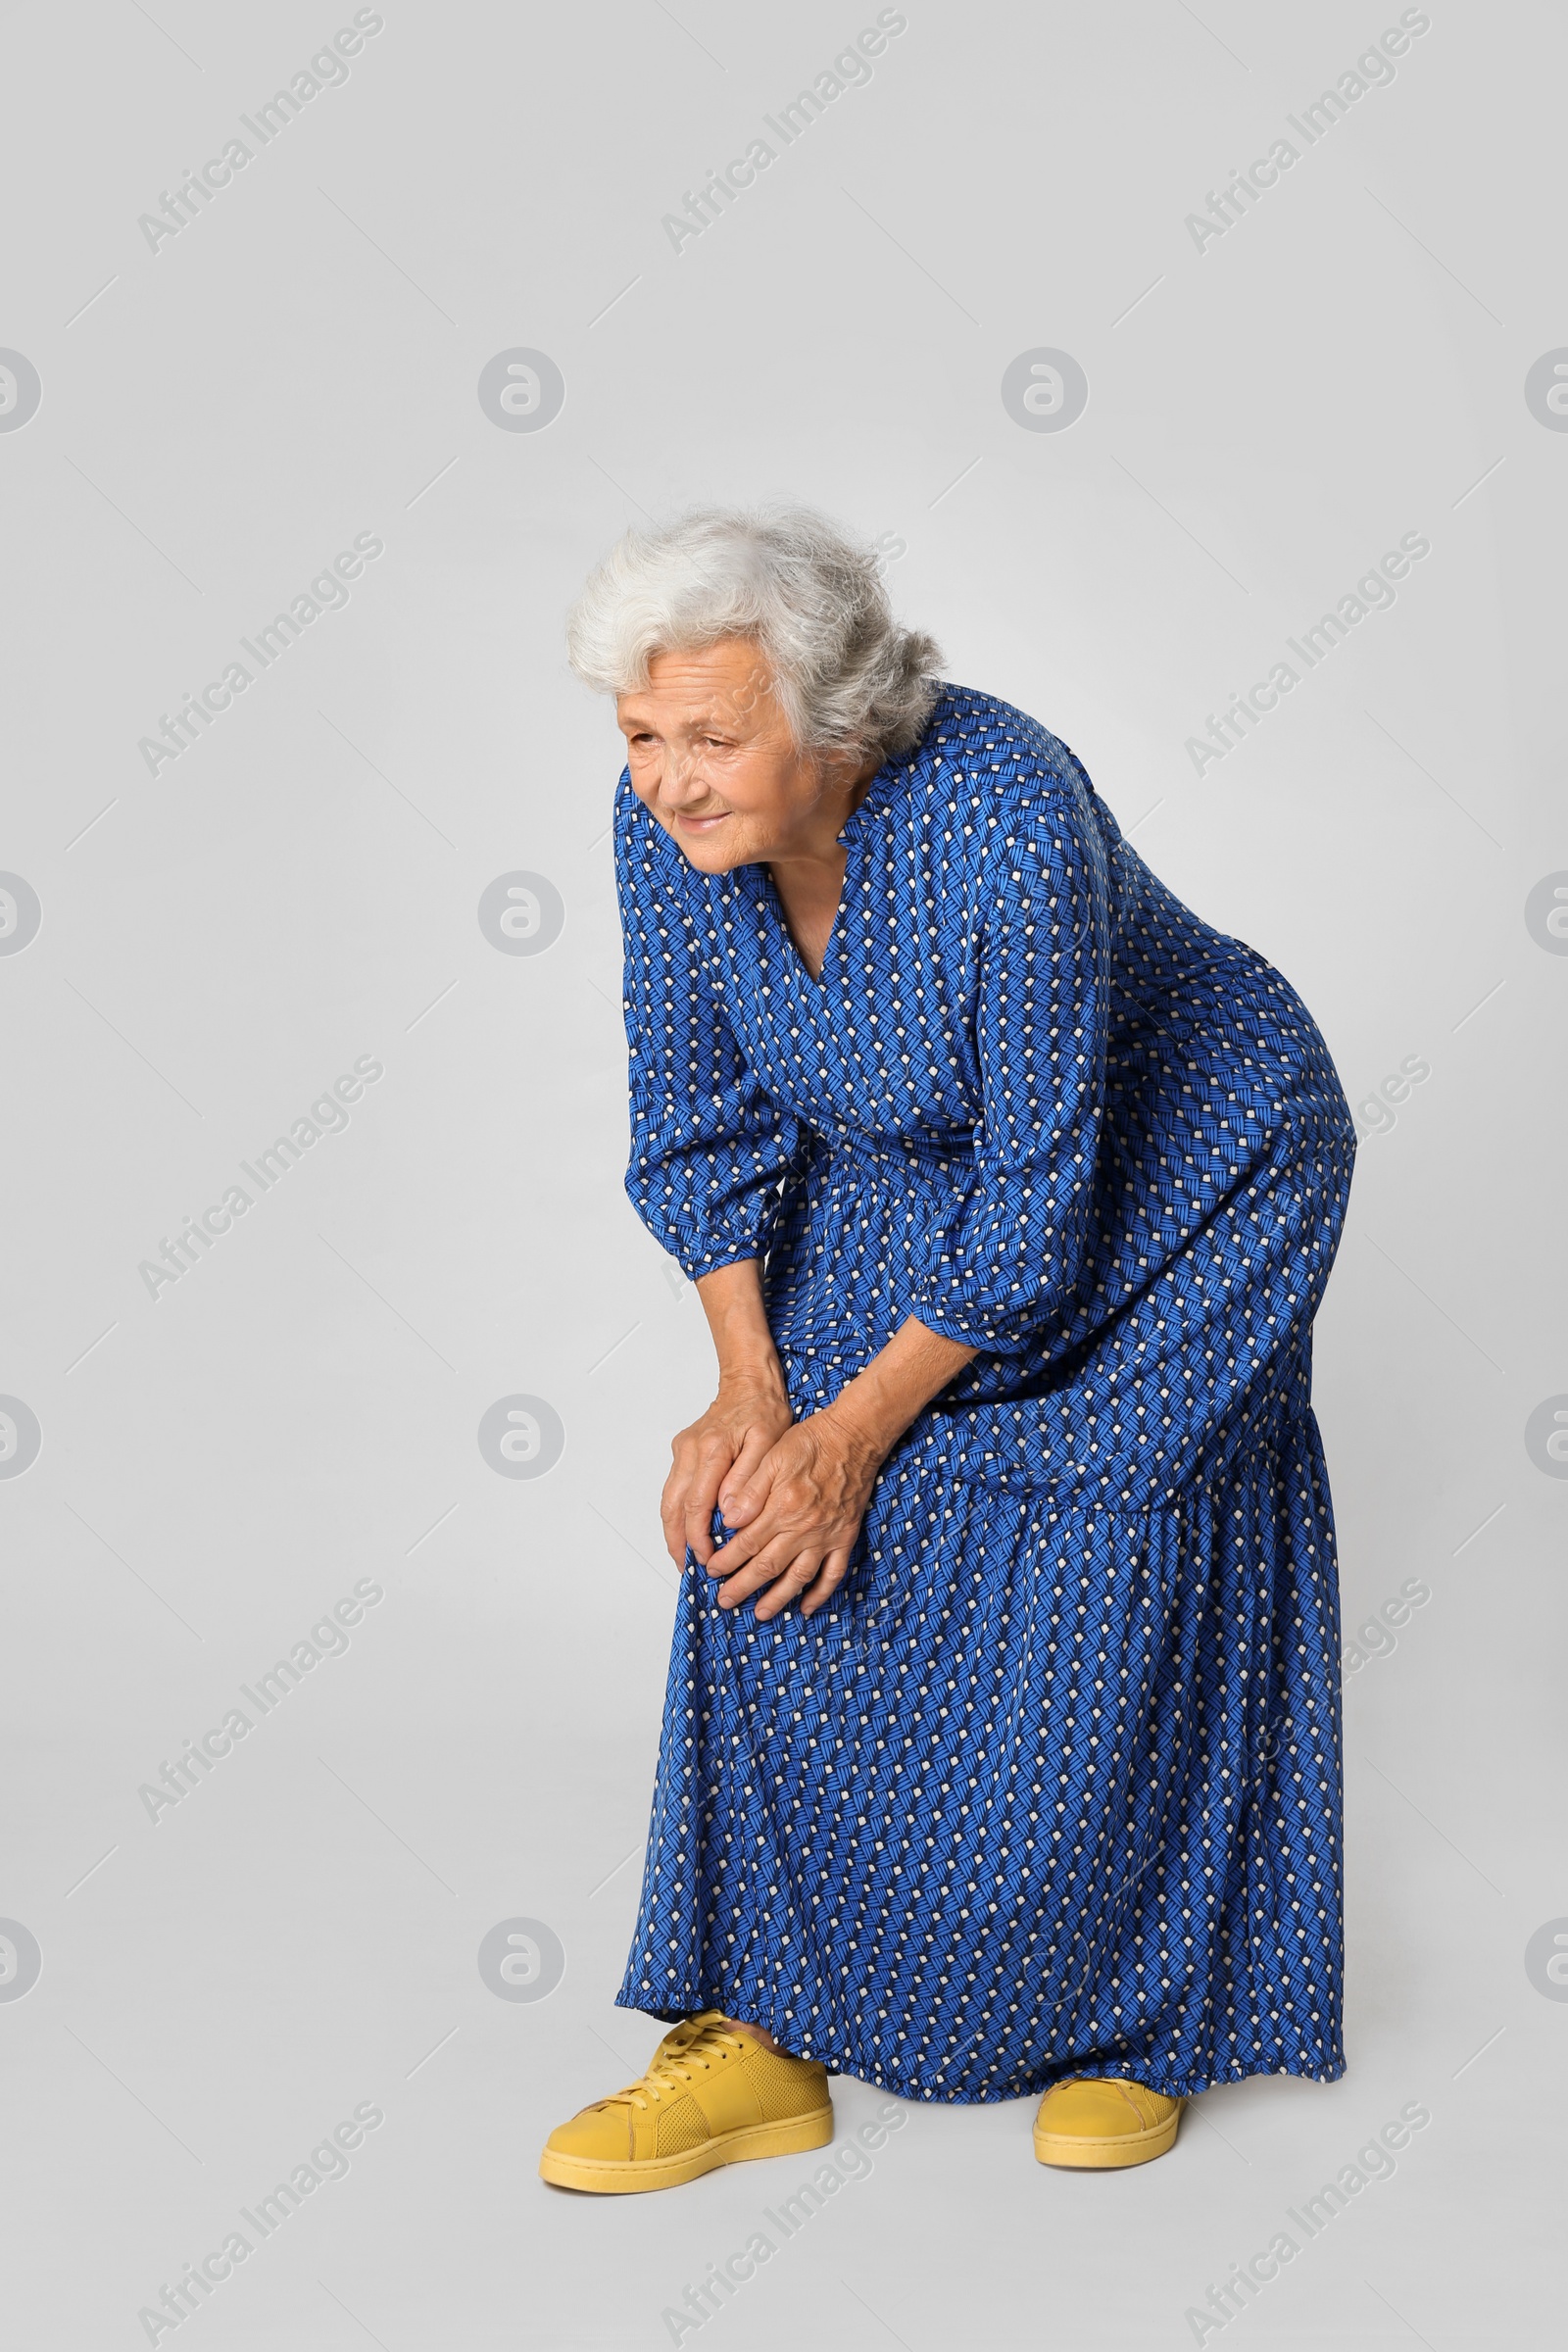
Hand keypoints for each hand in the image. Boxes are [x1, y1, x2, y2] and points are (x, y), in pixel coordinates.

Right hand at [661, 1366, 793, 1570]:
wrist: (748, 1382)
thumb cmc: (763, 1410)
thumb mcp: (768, 1443)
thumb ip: (748, 1479)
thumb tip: (729, 1514)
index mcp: (711, 1450)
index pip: (696, 1505)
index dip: (699, 1538)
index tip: (708, 1560)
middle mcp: (690, 1452)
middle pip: (673, 1507)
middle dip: (678, 1542)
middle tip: (689, 1569)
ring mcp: (682, 1452)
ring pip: (669, 1501)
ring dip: (673, 1532)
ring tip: (684, 1559)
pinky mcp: (682, 1453)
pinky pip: (674, 1490)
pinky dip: (677, 1516)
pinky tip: (687, 1533)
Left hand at [703, 1407, 884, 1620]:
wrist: (854, 1437)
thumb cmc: (811, 1442)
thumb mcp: (772, 1457)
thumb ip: (750, 1491)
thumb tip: (728, 1521)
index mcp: (782, 1507)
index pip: (746, 1543)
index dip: (726, 1561)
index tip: (711, 1570)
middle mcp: (804, 1528)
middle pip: (767, 1567)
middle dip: (742, 1587)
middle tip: (724, 1601)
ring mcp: (826, 1536)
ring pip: (798, 1577)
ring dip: (777, 1598)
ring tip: (760, 1613)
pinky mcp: (844, 1538)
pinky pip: (833, 1574)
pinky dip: (820, 1594)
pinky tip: (806, 1607)